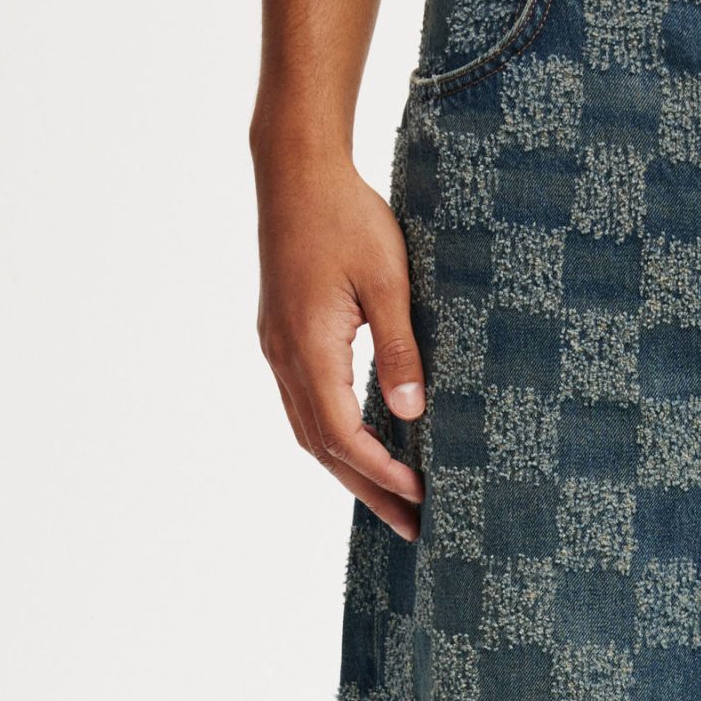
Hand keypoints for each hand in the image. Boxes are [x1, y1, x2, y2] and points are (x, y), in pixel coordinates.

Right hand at [255, 143, 425, 539]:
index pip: (345, 435)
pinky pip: (305, 406)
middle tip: (413, 529)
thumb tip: (410, 415)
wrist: (295, 171)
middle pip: (324, 448)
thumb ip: (399, 348)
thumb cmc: (348, 216)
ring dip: (350, 472)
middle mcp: (284, 357)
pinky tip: (365, 449)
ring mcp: (277, 349)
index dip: (383, 473)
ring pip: (310, 431)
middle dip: (369, 492)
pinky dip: (335, 439)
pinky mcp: (281, 338)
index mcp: (309, 347)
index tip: (422, 495)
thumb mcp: (387, 280)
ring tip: (392, 501)